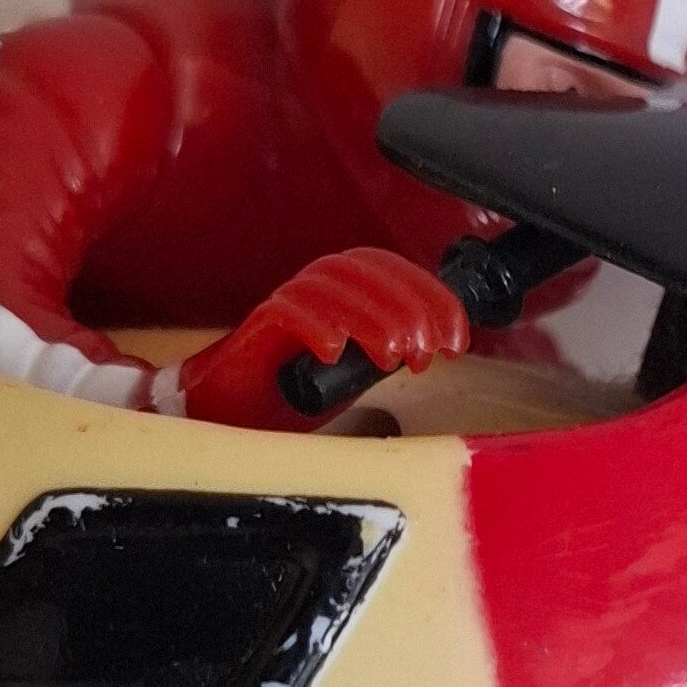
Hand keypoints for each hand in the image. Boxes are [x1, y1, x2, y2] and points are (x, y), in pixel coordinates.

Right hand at [181, 249, 467, 431]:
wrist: (232, 416)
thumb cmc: (291, 394)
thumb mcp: (358, 375)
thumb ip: (388, 354)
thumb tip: (437, 348)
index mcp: (342, 293)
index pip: (392, 270)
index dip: (431, 297)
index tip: (454, 340)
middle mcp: (315, 290)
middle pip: (366, 271)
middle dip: (410, 310)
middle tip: (425, 354)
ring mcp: (284, 307)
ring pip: (329, 286)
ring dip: (372, 319)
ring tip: (391, 360)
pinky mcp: (255, 331)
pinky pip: (286, 310)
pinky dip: (315, 327)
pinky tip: (333, 354)